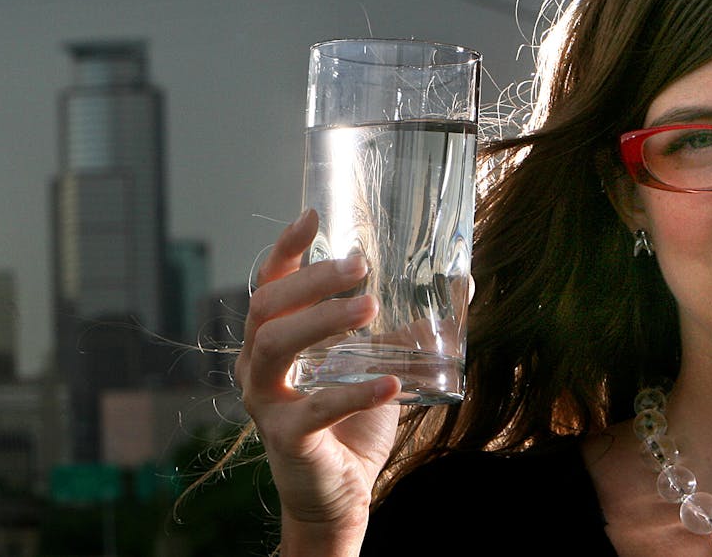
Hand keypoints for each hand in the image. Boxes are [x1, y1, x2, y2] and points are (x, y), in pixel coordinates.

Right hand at [238, 209, 401, 554]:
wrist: (337, 495)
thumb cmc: (349, 425)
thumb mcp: (374, 366)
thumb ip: (398, 329)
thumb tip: (456, 284)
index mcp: (271, 340)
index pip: (267, 283)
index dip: (286, 248)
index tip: (314, 216)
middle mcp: (256, 365)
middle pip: (265, 306)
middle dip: (311, 279)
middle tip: (360, 265)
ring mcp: (266, 402)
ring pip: (273, 346)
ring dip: (321, 320)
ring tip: (368, 307)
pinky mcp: (286, 438)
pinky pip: (314, 409)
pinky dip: (354, 393)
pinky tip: (391, 384)